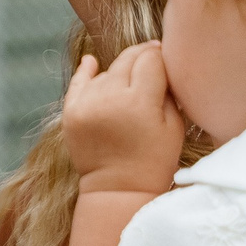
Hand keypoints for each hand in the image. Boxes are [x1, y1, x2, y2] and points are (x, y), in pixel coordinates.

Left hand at [62, 42, 184, 194]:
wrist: (117, 190)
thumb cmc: (154, 160)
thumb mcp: (175, 126)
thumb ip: (169, 90)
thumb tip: (160, 62)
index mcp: (140, 103)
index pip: (151, 59)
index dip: (160, 55)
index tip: (165, 56)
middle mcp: (110, 99)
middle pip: (128, 59)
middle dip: (142, 56)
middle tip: (151, 59)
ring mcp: (87, 104)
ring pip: (107, 71)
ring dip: (119, 74)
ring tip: (130, 90)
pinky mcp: (70, 112)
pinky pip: (79, 81)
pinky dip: (87, 71)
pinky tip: (92, 63)